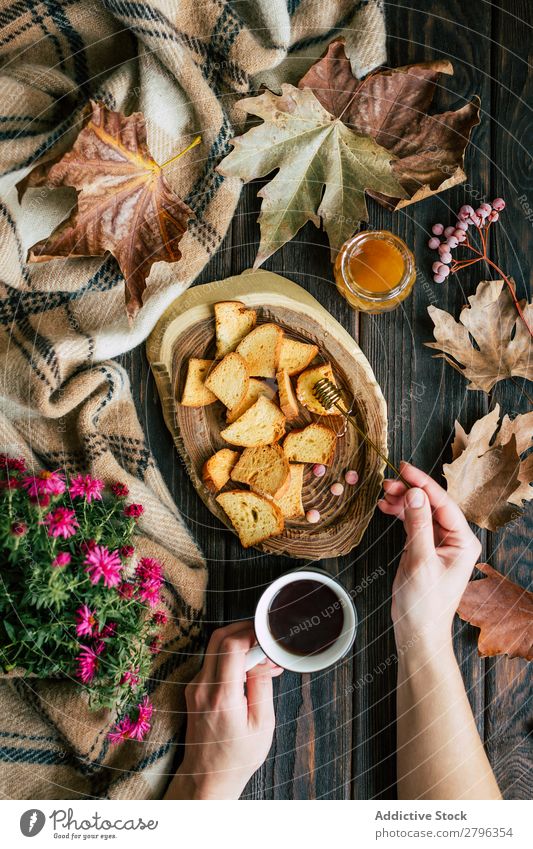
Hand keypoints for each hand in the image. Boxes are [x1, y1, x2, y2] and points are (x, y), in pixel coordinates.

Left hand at [165, 621, 282, 799]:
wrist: (208, 777)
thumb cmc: (237, 756)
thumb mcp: (262, 724)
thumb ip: (261, 685)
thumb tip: (262, 658)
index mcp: (221, 696)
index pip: (230, 646)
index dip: (250, 633)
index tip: (267, 636)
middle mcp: (202, 687)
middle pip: (218, 638)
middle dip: (243, 629)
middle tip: (264, 636)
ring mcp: (195, 687)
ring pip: (215, 648)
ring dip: (239, 644)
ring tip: (262, 658)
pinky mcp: (194, 690)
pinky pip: (213, 662)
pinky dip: (232, 658)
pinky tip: (249, 670)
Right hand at [378, 461, 480, 651]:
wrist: (418, 632)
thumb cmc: (425, 605)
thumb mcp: (420, 561)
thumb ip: (417, 525)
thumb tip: (415, 493)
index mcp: (464, 542)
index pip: (444, 503)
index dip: (424, 484)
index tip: (405, 468)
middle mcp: (455, 540)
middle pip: (432, 504)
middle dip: (410, 491)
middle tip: (387, 483)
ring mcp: (439, 544)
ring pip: (421, 511)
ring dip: (403, 501)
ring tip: (383, 494)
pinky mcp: (424, 549)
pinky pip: (413, 523)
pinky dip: (400, 514)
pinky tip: (386, 507)